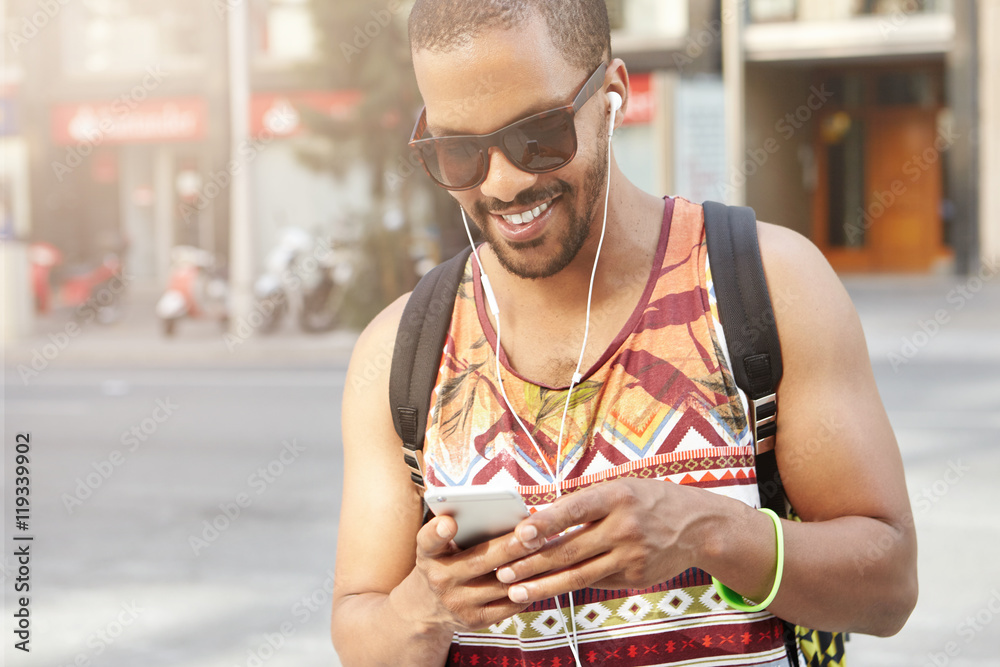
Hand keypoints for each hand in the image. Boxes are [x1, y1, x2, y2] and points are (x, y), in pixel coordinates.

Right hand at [406, 514, 544, 632]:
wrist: (429, 607)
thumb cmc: (445, 561)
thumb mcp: (440, 545)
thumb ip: (460, 529)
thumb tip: (500, 513)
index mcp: (429, 554)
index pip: (428, 541)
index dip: (437, 532)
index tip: (450, 522)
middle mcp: (440, 579)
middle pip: (478, 561)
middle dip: (508, 547)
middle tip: (533, 534)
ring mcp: (458, 603)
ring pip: (500, 585)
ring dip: (526, 568)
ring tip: (545, 550)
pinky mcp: (475, 620)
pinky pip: (508, 605)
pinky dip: (528, 589)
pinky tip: (542, 574)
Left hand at [494, 478, 714, 603]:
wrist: (699, 527)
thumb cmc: (649, 501)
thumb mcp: (621, 488)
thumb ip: (585, 503)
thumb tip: (540, 520)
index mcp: (617, 496)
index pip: (574, 510)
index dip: (545, 523)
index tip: (520, 534)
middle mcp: (624, 527)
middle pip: (569, 549)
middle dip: (532, 563)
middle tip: (503, 570)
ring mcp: (631, 556)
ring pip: (578, 575)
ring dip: (543, 585)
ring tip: (515, 589)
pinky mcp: (635, 577)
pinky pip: (595, 581)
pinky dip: (568, 585)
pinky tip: (546, 589)